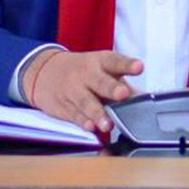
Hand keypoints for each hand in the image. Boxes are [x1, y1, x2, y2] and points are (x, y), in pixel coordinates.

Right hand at [24, 49, 142, 135]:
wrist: (45, 71)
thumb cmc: (83, 72)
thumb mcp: (102, 70)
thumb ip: (122, 84)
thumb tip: (142, 99)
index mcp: (100, 62)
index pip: (115, 61)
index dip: (128, 64)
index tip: (139, 66)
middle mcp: (86, 74)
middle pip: (100, 81)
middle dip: (112, 88)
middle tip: (123, 94)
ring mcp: (73, 90)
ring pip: (86, 102)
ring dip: (98, 113)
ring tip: (108, 124)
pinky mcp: (63, 105)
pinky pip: (74, 114)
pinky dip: (82, 121)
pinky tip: (90, 127)